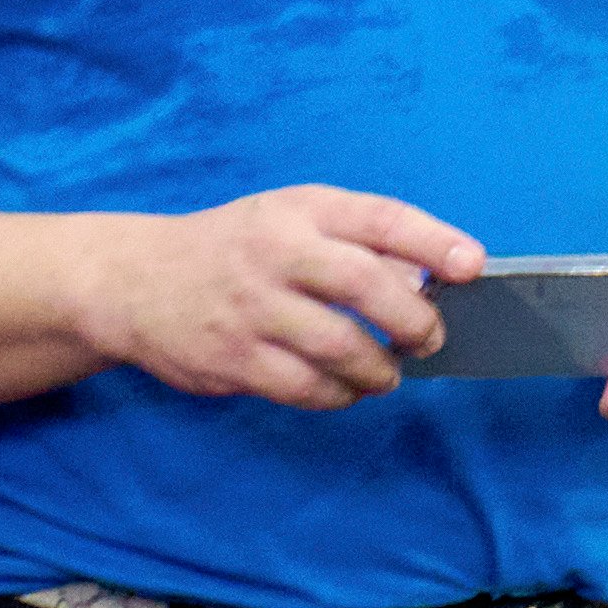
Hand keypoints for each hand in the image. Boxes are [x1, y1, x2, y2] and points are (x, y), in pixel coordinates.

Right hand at [86, 184, 481, 407]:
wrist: (134, 280)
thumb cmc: (237, 246)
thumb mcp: (292, 217)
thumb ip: (357, 239)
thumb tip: (430, 278)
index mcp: (300, 211)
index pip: (381, 219)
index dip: (434, 243)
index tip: (473, 266)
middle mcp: (277, 254)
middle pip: (367, 286)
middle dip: (414, 320)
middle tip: (430, 338)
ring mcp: (252, 309)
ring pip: (340, 348)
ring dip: (380, 369)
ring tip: (390, 372)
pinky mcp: (232, 360)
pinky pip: (304, 388)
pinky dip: (339, 395)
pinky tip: (348, 390)